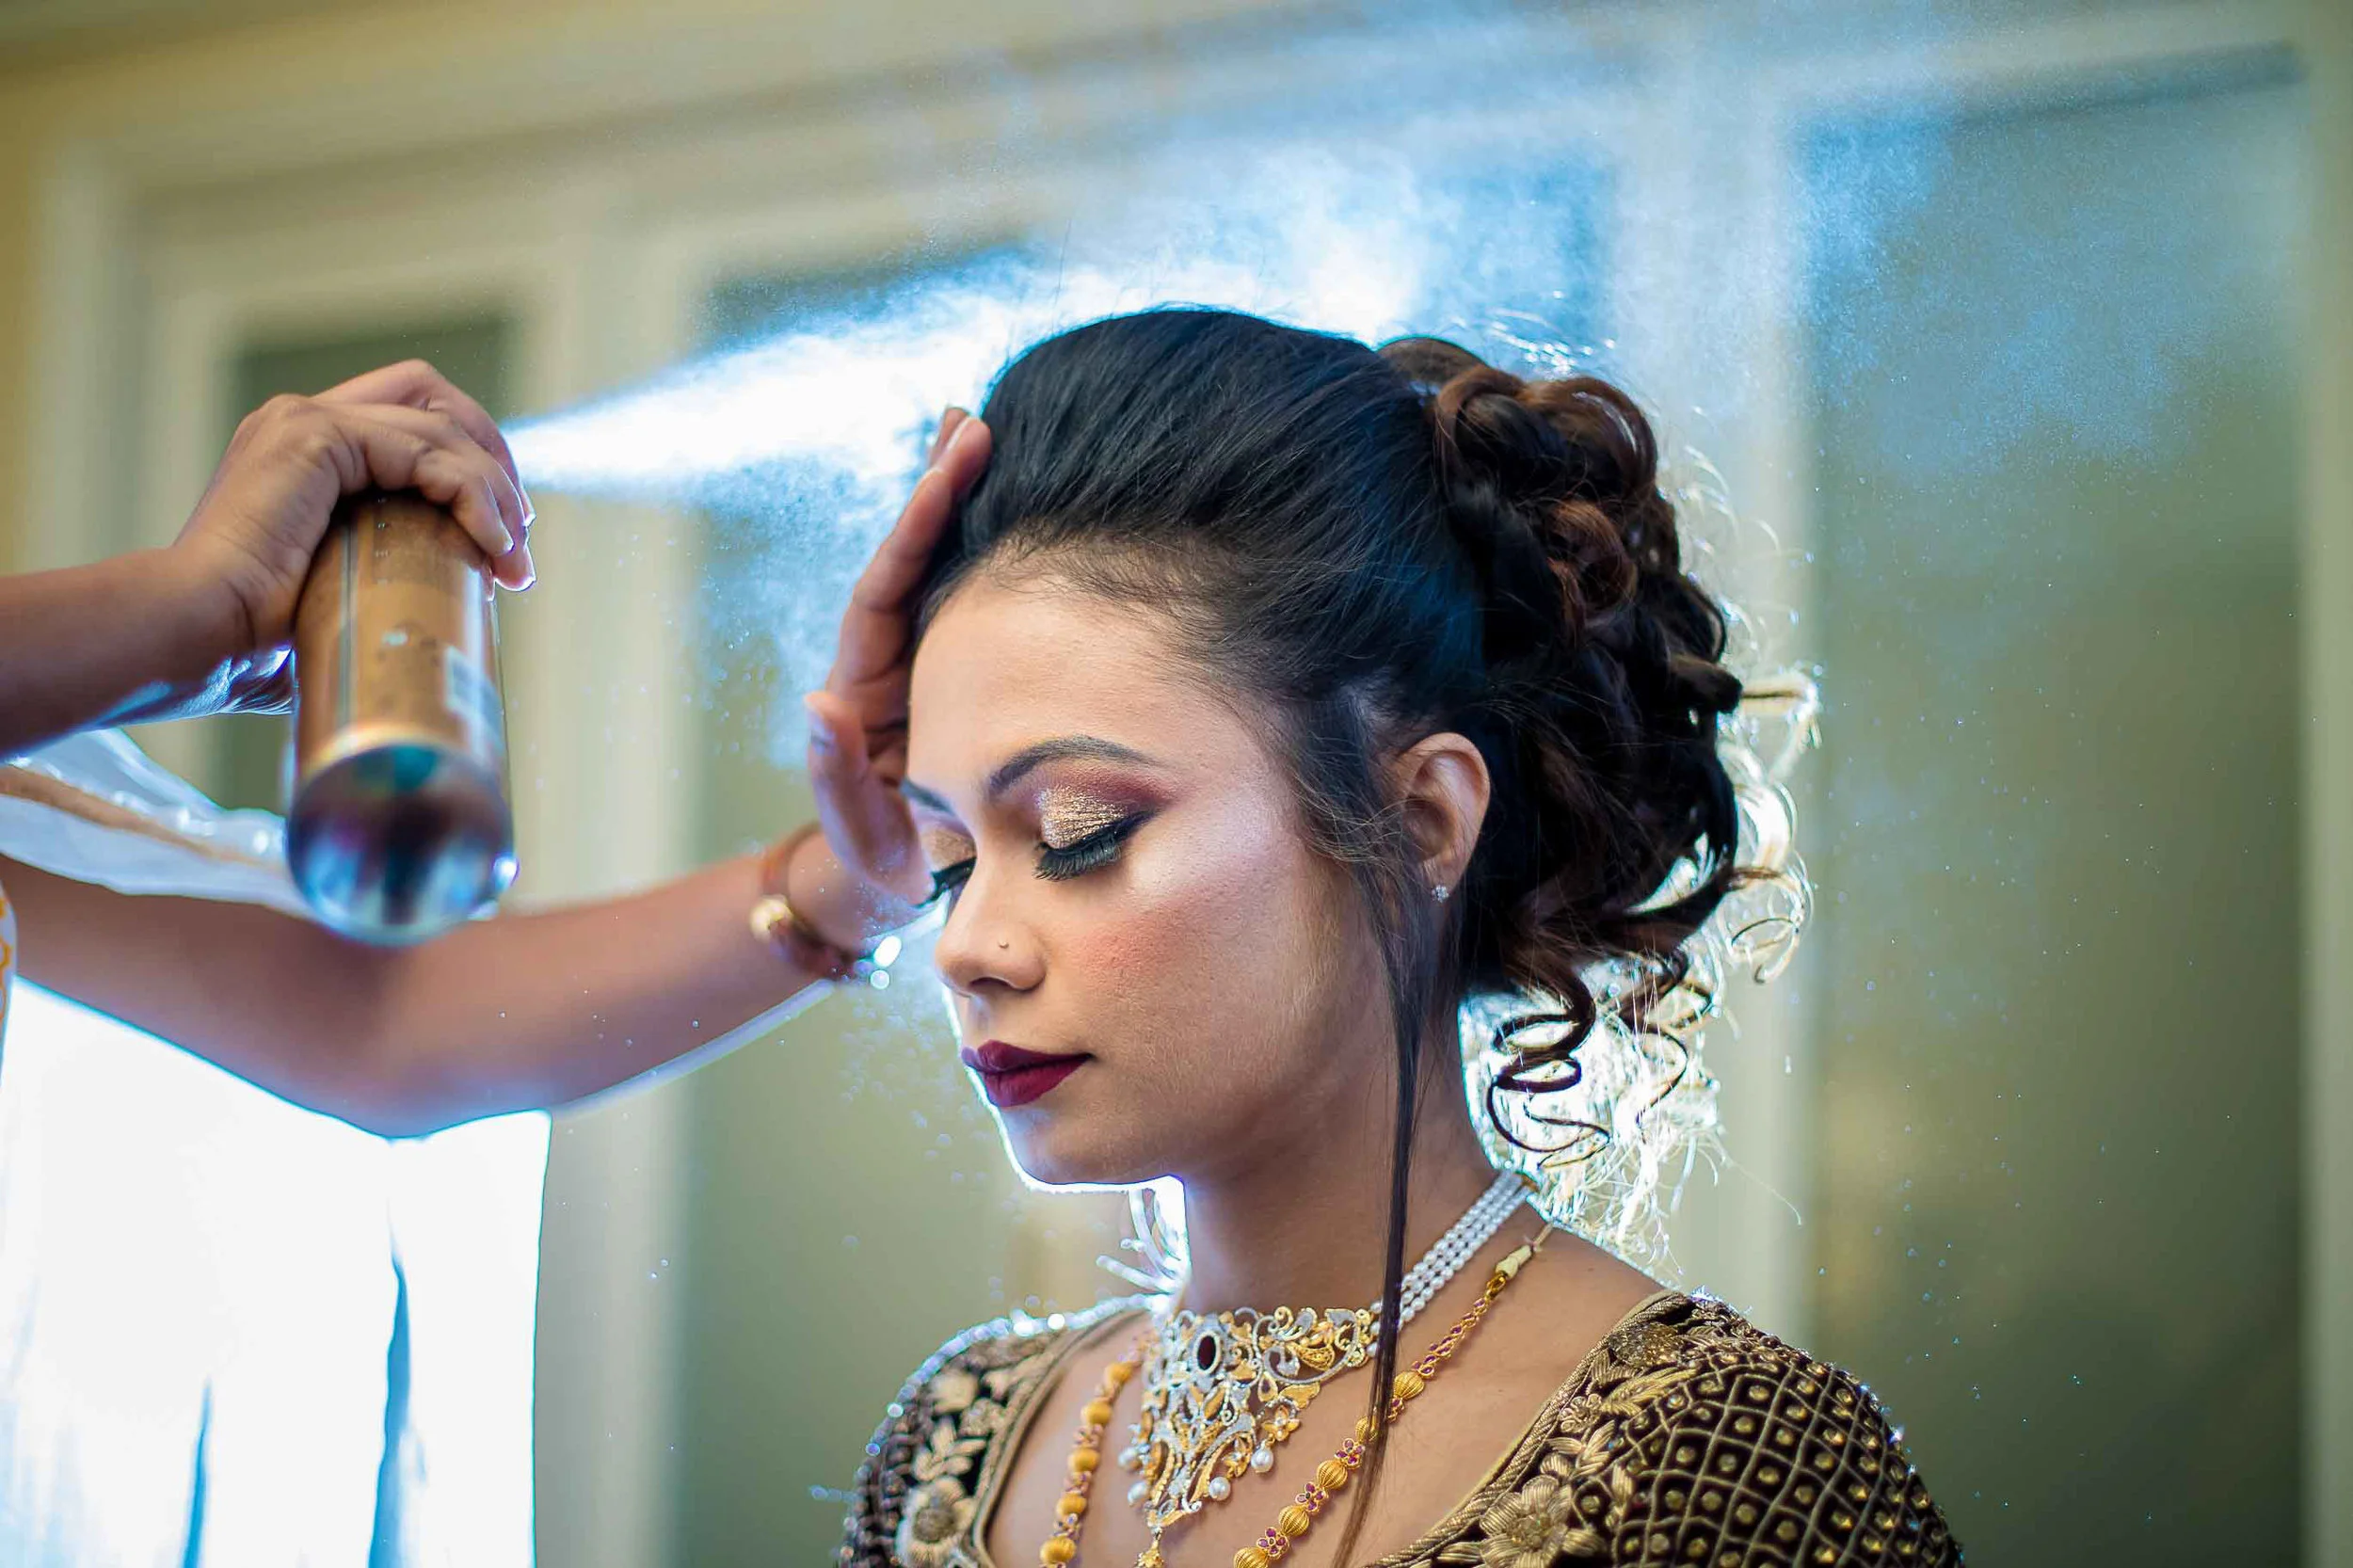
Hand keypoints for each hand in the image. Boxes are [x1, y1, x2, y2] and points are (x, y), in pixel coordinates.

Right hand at [163, 360, 533, 711]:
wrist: (196, 637)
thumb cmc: (253, 644)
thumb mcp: (339, 597)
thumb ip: (384, 584)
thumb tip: (448, 622)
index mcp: (305, 452)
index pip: (411, 415)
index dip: (471, 461)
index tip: (504, 532)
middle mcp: (303, 421)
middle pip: (433, 396)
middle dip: (493, 458)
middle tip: (518, 535)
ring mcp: (305, 420)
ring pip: (441, 427)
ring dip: (495, 491)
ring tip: (514, 559)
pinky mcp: (316, 436)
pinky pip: (426, 450)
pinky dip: (473, 495)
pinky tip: (493, 546)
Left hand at [794, 408, 991, 941]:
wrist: (893, 884)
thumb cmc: (876, 863)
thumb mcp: (859, 829)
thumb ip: (838, 774)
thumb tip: (820, 707)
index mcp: (863, 680)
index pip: (887, 585)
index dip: (917, 523)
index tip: (952, 467)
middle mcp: (891, 655)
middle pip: (911, 554)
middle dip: (937, 486)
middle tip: (967, 418)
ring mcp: (924, 659)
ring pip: (942, 566)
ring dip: (962, 501)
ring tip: (982, 429)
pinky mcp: (957, 671)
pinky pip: (972, 596)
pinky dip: (989, 546)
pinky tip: (1016, 503)